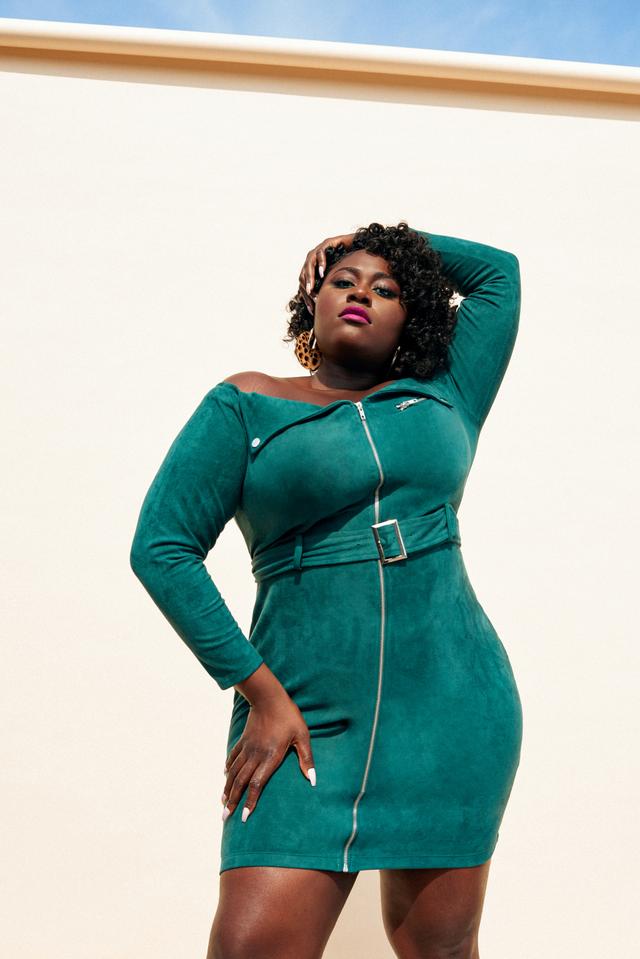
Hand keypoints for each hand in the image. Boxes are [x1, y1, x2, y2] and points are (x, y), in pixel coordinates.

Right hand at [221, 693, 315, 822]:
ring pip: (234, 772)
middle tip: (225, 817)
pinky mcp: (243, 740)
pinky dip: (228, 768)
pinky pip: (233, 757)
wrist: (268, 697)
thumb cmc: (289, 716)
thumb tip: (313, 780)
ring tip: (223, 803)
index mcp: (270, 757)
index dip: (250, 801)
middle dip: (233, 801)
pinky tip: (225, 776)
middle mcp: (255, 755)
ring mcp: (247, 748)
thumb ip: (307, 759)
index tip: (244, 817)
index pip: (256, 784)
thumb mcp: (302, 736)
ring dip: (228, 789)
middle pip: (241, 782)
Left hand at [298, 232, 354, 314]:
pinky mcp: (326, 243)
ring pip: (308, 264)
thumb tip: (331, 309)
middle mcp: (313, 260)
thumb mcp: (339, 280)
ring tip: (311, 287)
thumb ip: (332, 290)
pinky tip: (322, 272)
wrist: (359, 246)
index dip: (306, 297)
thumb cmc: (350, 264)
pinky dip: (320, 263)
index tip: (311, 309)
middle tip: (310, 298)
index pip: (305, 285)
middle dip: (306, 288)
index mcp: (313, 269)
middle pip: (303, 275)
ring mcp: (318, 250)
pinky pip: (320, 253)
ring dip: (309, 277)